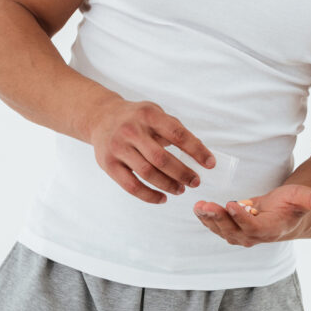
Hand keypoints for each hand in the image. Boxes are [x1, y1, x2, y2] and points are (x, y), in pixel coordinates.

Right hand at [85, 100, 215, 203]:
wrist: (100, 117)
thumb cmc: (135, 118)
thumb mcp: (154, 113)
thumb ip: (173, 129)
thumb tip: (199, 154)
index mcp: (148, 114)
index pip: (177, 134)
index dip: (196, 150)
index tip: (210, 164)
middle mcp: (131, 130)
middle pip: (161, 158)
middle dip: (183, 173)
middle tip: (195, 181)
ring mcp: (118, 148)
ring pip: (147, 173)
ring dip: (168, 185)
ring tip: (180, 190)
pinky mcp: (108, 164)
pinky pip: (131, 186)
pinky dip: (149, 196)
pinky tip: (162, 198)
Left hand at [193, 184, 310, 246]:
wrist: (286, 215)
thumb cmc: (293, 205)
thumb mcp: (304, 197)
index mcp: (271, 229)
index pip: (254, 227)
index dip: (242, 218)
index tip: (232, 204)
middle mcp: (255, 236)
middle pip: (234, 231)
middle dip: (219, 219)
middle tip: (207, 206)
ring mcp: (242, 234)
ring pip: (223, 230)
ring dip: (209, 220)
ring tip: (199, 206)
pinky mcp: (233, 229)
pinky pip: (217, 226)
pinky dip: (207, 218)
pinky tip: (198, 208)